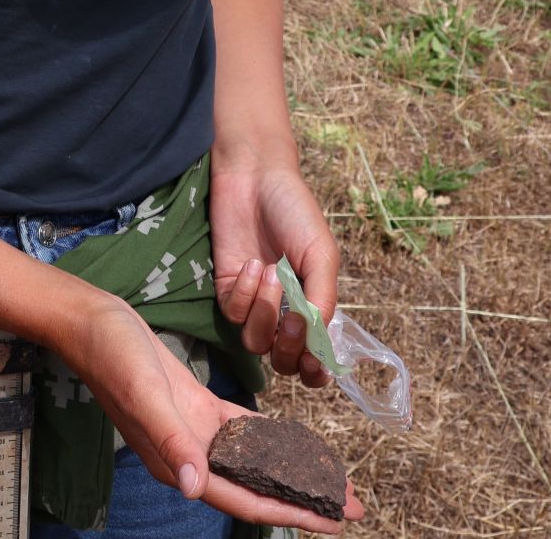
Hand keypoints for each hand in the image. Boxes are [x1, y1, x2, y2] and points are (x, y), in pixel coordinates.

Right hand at [62, 295, 361, 532]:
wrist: (91, 323)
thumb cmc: (113, 356)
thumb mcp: (145, 393)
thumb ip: (170, 440)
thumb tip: (194, 488)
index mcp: (179, 461)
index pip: (246, 498)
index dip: (291, 512)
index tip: (333, 521)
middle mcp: (191, 455)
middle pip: (258, 486)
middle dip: (306, 498)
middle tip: (352, 505)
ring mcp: (194, 432)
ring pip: (256, 462)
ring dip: (294, 472)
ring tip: (334, 480)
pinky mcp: (196, 407)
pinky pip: (243, 432)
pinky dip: (271, 439)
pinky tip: (296, 445)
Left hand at [210, 156, 339, 387]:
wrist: (255, 178)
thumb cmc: (295, 212)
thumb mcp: (320, 254)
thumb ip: (323, 298)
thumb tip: (317, 339)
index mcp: (313, 306)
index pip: (313, 359)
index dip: (314, 372)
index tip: (315, 367)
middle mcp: (283, 311)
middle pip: (282, 361)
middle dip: (287, 347)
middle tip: (293, 318)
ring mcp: (253, 302)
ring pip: (254, 341)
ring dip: (265, 312)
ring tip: (272, 272)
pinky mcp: (226, 288)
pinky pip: (233, 313)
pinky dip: (245, 294)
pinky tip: (252, 264)